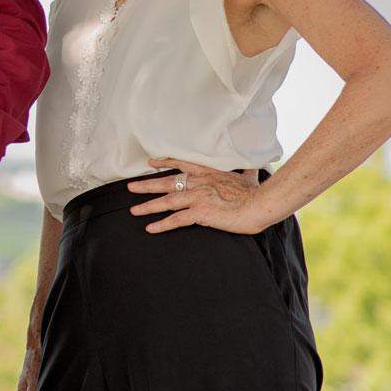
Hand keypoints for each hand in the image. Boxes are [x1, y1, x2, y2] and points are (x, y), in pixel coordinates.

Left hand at [127, 158, 269, 233]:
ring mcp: (197, 197)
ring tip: (133, 210)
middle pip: (166, 182)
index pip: (181, 164)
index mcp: (208, 173)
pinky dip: (162, 224)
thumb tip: (254, 165)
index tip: (151, 162)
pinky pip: (176, 220)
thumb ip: (246, 172)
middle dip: (146, 184)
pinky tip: (150, 228)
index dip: (164, 163)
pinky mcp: (199, 213)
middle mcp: (198, 183)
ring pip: (166, 201)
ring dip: (148, 206)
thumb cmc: (257, 192)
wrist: (260, 204)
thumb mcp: (249, 177)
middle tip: (130, 186)